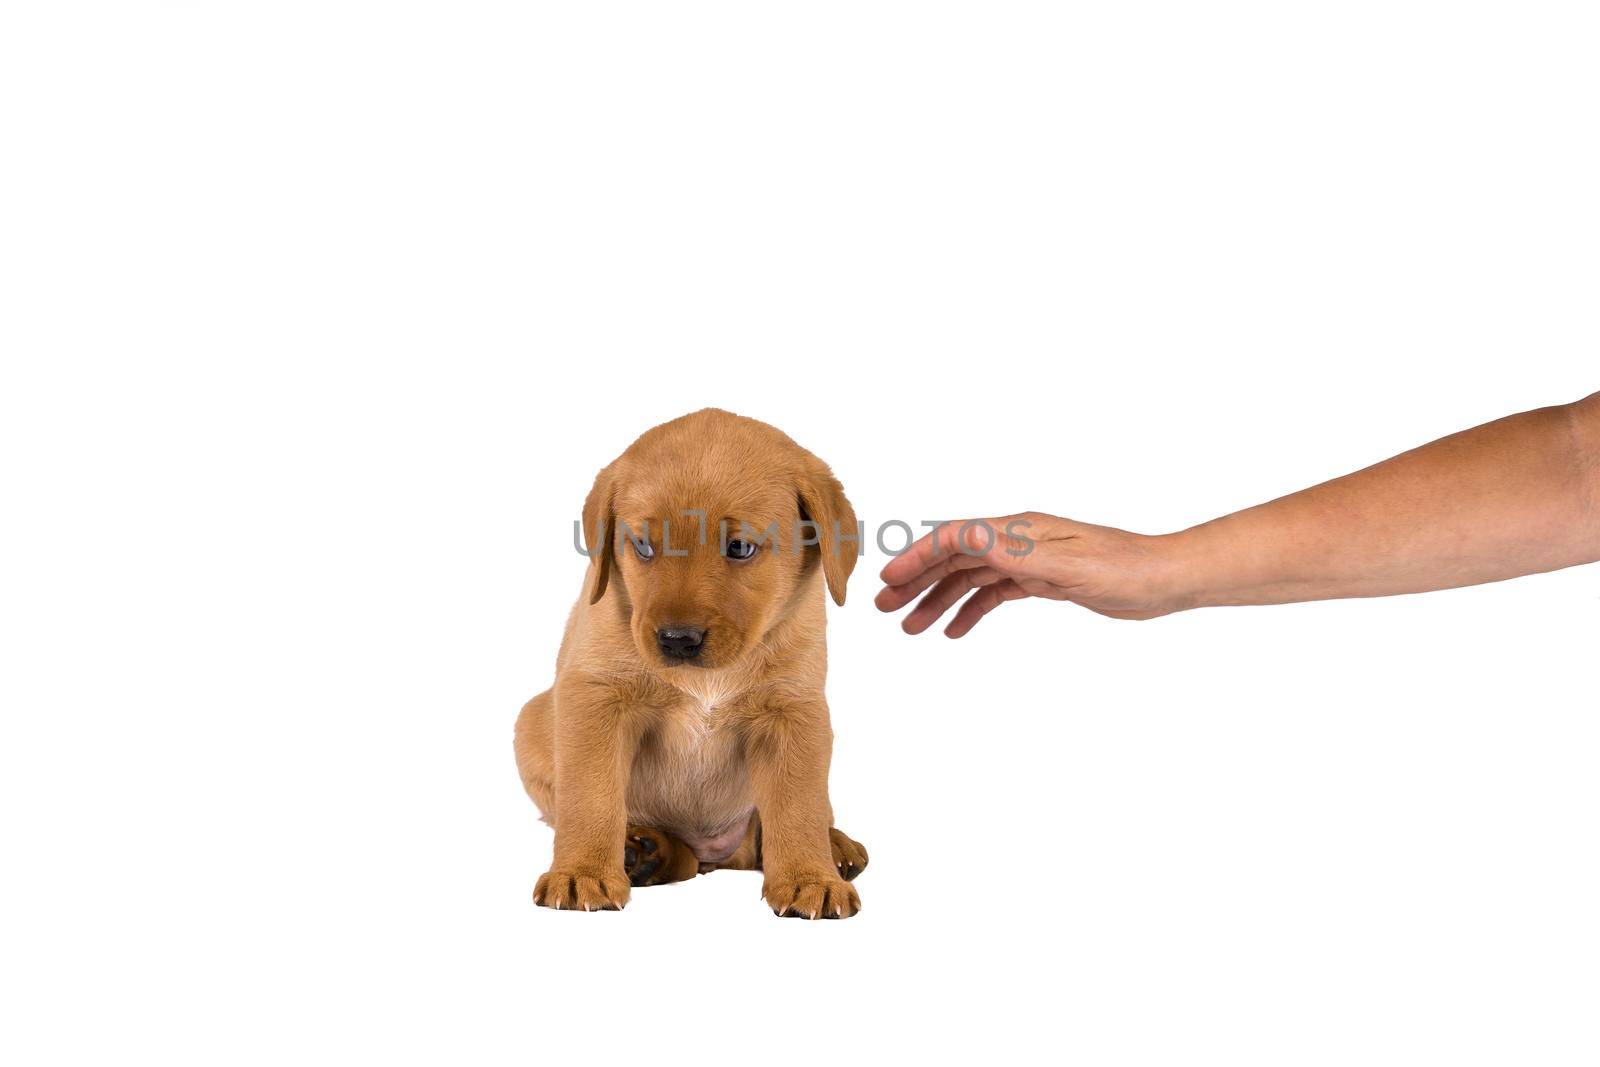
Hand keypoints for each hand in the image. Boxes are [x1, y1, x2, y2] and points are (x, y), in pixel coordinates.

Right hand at [874, 513, 1186, 635]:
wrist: (1165, 580)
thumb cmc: (1126, 569)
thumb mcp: (1070, 565)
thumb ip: (1018, 555)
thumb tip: (970, 542)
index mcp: (1019, 530)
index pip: (955, 537)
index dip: (918, 555)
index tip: (889, 579)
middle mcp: (1018, 540)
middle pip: (953, 556)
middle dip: (916, 579)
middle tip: (883, 607)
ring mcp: (1028, 560)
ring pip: (970, 577)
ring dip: (937, 599)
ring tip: (910, 627)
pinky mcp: (1042, 580)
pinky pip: (994, 593)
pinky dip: (970, 610)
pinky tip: (954, 631)